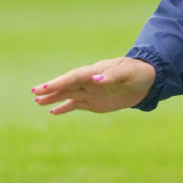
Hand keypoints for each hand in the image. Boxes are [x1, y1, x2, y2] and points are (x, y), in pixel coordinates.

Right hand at [33, 57, 155, 115]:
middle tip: (34, 93)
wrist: (148, 81)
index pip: (74, 76)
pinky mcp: (94, 102)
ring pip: (68, 94)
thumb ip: (111, 76)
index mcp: (96, 71)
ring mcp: (91, 91)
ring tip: (37, 101)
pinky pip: (76, 105)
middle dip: (51, 88)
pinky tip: (52, 111)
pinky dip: (64, 108)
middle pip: (67, 84)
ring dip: (53, 97)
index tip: (45, 87)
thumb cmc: (138, 72)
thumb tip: (95, 78)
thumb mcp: (127, 73)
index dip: (59, 82)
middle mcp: (90, 81)